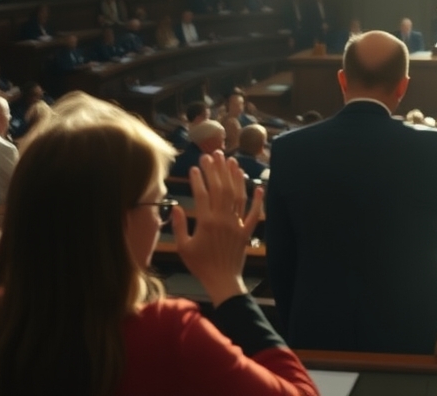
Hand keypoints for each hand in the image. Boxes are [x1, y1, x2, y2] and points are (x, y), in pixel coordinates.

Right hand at [171, 151, 263, 306]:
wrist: (222, 281)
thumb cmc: (200, 265)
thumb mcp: (183, 247)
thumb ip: (178, 226)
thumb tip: (177, 207)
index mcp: (206, 222)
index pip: (202, 194)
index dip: (199, 179)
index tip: (195, 166)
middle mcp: (223, 219)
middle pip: (221, 189)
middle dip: (217, 170)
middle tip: (213, 154)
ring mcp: (237, 224)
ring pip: (238, 196)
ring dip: (235, 178)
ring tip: (232, 161)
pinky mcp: (247, 232)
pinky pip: (254, 214)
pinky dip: (258, 200)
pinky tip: (259, 187)